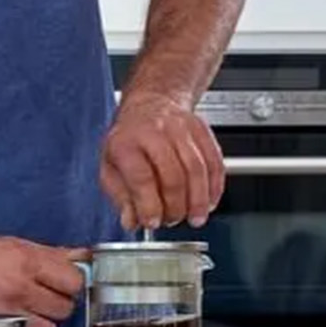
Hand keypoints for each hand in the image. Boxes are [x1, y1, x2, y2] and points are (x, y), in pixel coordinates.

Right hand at [0, 236, 85, 326]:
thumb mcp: (3, 245)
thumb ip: (43, 253)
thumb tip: (78, 255)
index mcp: (24, 262)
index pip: (73, 279)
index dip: (67, 281)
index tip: (59, 282)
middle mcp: (20, 291)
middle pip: (64, 308)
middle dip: (53, 303)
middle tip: (35, 297)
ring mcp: (10, 317)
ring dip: (37, 324)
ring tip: (18, 315)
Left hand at [102, 92, 225, 229]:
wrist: (151, 104)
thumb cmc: (130, 138)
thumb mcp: (110, 165)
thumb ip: (120, 195)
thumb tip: (131, 221)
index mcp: (126, 142)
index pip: (141, 178)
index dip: (149, 205)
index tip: (152, 222)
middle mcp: (154, 132)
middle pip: (172, 175)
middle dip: (175, 205)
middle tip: (172, 220)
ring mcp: (181, 129)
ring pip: (197, 169)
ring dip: (198, 200)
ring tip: (194, 218)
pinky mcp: (203, 131)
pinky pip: (215, 162)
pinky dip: (215, 187)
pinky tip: (209, 203)